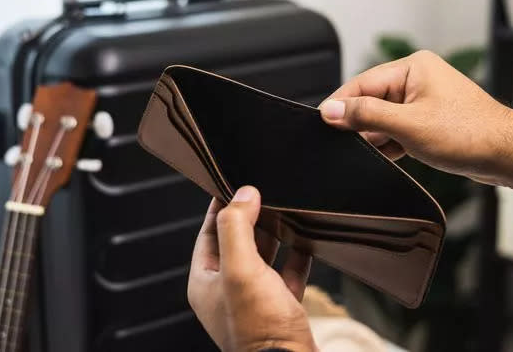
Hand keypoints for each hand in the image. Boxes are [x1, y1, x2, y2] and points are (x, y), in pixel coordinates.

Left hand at [188, 186, 315, 351]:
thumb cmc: (258, 329)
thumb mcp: (241, 269)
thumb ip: (237, 227)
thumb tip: (243, 194)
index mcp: (205, 282)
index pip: (208, 233)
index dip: (220, 207)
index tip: (233, 183)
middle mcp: (226, 291)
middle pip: (236, 242)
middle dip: (250, 217)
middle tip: (264, 193)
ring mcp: (254, 301)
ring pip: (262, 257)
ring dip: (274, 235)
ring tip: (285, 211)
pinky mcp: (280, 308)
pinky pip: (288, 274)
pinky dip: (296, 257)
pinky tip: (307, 242)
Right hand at [319, 50, 512, 190]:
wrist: (508, 155)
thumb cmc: (470, 134)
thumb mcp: (408, 126)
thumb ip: (366, 115)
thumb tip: (332, 110)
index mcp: (413, 67)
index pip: (362, 82)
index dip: (340, 103)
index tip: (321, 121)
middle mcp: (418, 78)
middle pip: (371, 99)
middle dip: (360, 123)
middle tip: (344, 143)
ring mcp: (424, 100)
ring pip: (384, 117)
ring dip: (378, 137)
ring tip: (381, 150)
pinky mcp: (429, 120)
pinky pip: (398, 129)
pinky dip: (391, 143)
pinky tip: (390, 156)